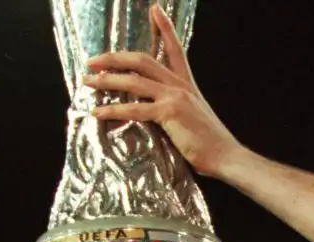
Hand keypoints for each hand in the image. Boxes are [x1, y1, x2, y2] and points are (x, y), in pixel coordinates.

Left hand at [85, 5, 243, 177]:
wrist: (226, 155)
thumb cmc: (210, 143)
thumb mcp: (192, 117)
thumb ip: (174, 108)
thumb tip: (151, 111)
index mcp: (187, 85)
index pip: (175, 49)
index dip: (165, 28)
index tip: (155, 10)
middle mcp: (180, 86)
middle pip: (142, 60)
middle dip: (114, 57)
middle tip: (93, 60)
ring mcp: (175, 97)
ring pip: (133, 80)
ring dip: (106, 80)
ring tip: (87, 81)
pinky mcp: (170, 113)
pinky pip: (134, 108)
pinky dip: (113, 110)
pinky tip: (98, 112)